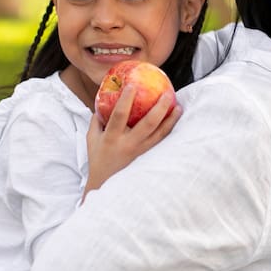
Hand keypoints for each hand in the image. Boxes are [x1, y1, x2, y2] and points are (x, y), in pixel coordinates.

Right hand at [83, 85, 181, 200]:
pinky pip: (161, 142)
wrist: (106, 186)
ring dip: (171, 119)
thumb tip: (103, 100)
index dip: (126, 99)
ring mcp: (141, 152)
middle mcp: (129, 145)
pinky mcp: (149, 158)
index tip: (132, 84)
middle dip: (159, 108)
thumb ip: (97, 120)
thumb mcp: (92, 139)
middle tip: (167, 93)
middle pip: (148, 124)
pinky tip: (175, 121)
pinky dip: (169, 130)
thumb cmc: (98, 160)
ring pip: (160, 134)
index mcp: (112, 138)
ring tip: (178, 106)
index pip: (120, 115)